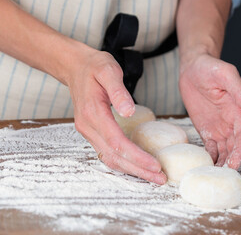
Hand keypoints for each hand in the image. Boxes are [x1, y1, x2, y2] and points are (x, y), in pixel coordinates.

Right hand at [65, 49, 166, 183]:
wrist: (74, 67)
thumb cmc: (94, 67)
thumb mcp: (108, 70)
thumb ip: (118, 91)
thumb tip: (129, 112)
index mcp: (93, 112)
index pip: (117, 142)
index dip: (137, 156)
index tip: (155, 165)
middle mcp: (88, 126)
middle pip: (114, 156)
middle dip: (138, 170)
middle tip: (160, 178)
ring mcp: (88, 131)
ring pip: (109, 159)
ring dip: (131, 170)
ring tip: (152, 176)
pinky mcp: (92, 132)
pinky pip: (107, 153)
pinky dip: (123, 163)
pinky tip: (137, 166)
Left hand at [179, 53, 240, 168]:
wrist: (193, 67)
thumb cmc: (210, 67)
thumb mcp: (226, 75)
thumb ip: (240, 91)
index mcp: (238, 111)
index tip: (234, 164)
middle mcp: (231, 122)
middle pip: (235, 147)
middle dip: (231, 162)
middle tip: (222, 176)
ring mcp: (219, 127)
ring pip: (224, 150)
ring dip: (221, 163)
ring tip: (213, 175)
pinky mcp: (206, 129)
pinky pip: (210, 147)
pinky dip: (210, 157)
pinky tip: (205, 166)